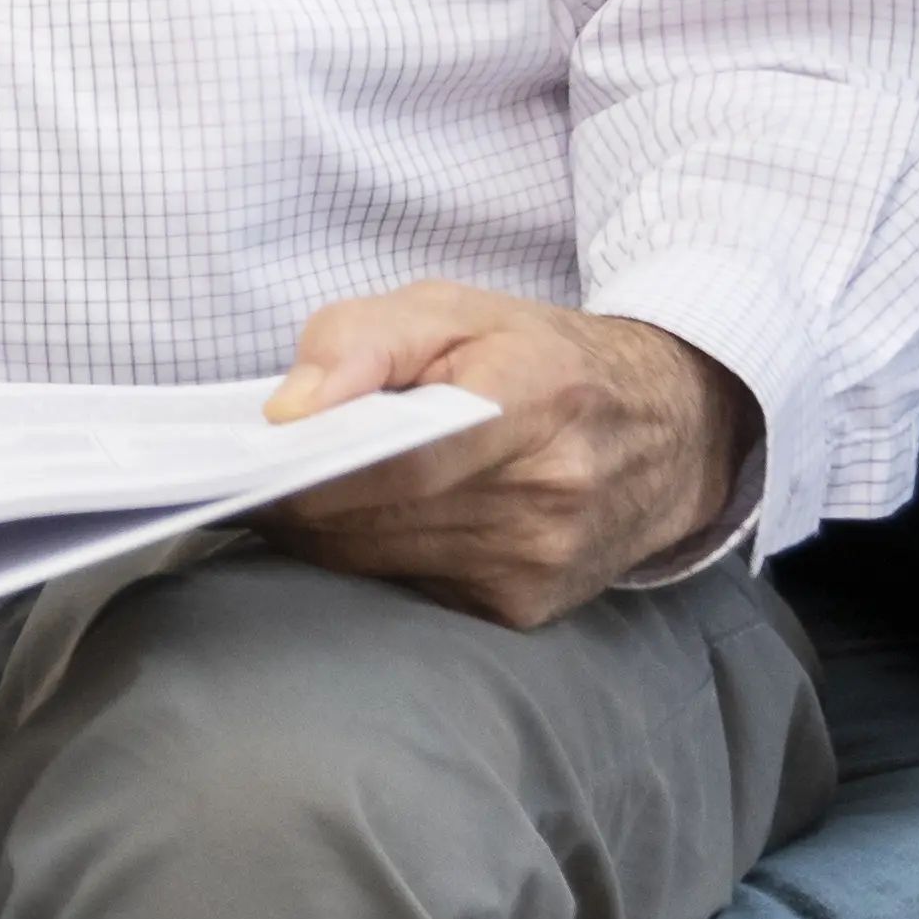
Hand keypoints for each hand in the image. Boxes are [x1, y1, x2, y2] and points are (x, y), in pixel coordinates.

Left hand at [260, 288, 757, 630]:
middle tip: (261, 467)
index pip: (396, 458)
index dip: (309, 465)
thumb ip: (360, 341)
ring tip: (314, 483)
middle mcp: (547, 495)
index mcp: (534, 401)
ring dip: (328, 530)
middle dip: (301, 496)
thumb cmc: (540, 357)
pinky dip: (375, 556)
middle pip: (371, 518)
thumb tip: (287, 413)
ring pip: (375, 561)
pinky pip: (407, 588)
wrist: (664, 432)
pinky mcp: (523, 609)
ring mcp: (537, 563)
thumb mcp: (451, 309)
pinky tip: (381, 516)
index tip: (253, 456)